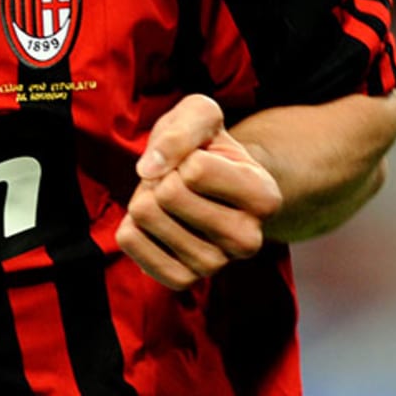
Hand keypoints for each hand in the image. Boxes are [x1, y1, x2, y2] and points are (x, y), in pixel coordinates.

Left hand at [116, 94, 282, 289]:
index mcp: (265, 196)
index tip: (197, 159)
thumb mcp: (202, 115)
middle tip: (178, 179)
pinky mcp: (182, 280)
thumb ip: (183, 129)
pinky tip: (153, 222)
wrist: (206, 185)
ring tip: (170, 200)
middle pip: (169, 194)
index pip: (195, 170)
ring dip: (146, 196)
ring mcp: (215, 265)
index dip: (184, 154)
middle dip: (162, 175)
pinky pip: (130, 241)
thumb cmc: (207, 145)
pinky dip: (131, 222)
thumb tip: (149, 169)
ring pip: (146, 215)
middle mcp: (248, 240)